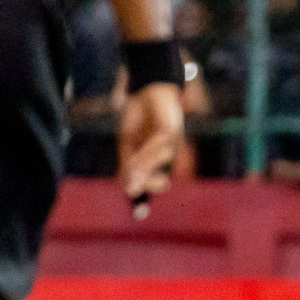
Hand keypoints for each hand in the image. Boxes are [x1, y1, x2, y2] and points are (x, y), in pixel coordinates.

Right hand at [118, 83, 183, 211]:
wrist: (146, 88)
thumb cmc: (138, 115)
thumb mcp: (127, 142)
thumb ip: (128, 164)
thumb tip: (128, 189)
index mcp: (154, 158)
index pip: (151, 182)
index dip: (145, 196)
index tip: (140, 212)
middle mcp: (166, 153)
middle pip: (156, 177)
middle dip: (144, 182)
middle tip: (132, 182)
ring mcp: (172, 142)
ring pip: (159, 161)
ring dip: (144, 165)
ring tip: (131, 161)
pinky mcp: (172, 130)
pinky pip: (160, 145)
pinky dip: (148, 152)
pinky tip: (138, 155)